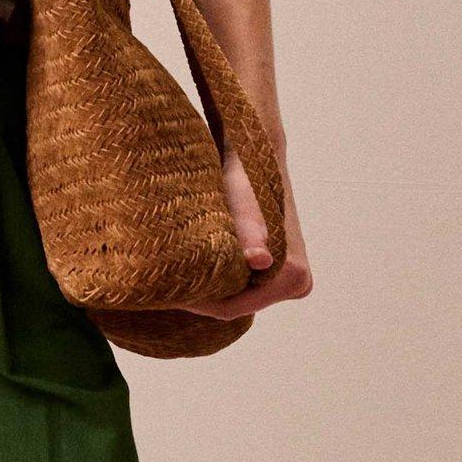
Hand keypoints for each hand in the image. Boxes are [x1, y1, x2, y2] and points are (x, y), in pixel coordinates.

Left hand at [179, 151, 313, 325]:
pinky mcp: (283, 273)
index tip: (162, 287)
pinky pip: (244, 287)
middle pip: (233, 305)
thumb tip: (261, 259)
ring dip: (208, 284)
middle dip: (199, 292)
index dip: (193, 300)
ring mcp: (293, 280)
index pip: (230, 308)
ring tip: (176, 265)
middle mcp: (298, 282)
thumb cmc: (243, 176)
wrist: (257, 154)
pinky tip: (199, 259)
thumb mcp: (239, 201)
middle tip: (163, 277)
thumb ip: (247, 231)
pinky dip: (220, 276)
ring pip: (236, 297)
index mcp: (292, 273)